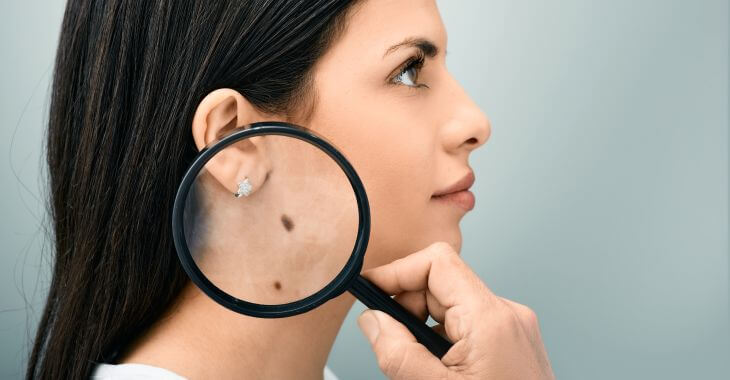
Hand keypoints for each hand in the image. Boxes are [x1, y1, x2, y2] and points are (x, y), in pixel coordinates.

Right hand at [357, 242, 554, 379]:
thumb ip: (397, 352)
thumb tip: (372, 321)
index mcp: (490, 319)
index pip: (437, 262)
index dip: (397, 272)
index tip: (370, 291)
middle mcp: (507, 315)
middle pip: (440, 284)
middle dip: (405, 307)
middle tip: (389, 341)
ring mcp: (512, 329)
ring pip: (450, 306)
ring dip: (421, 326)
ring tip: (418, 366)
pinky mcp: (511, 343)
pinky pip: (465, 325)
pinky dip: (441, 340)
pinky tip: (438, 370)